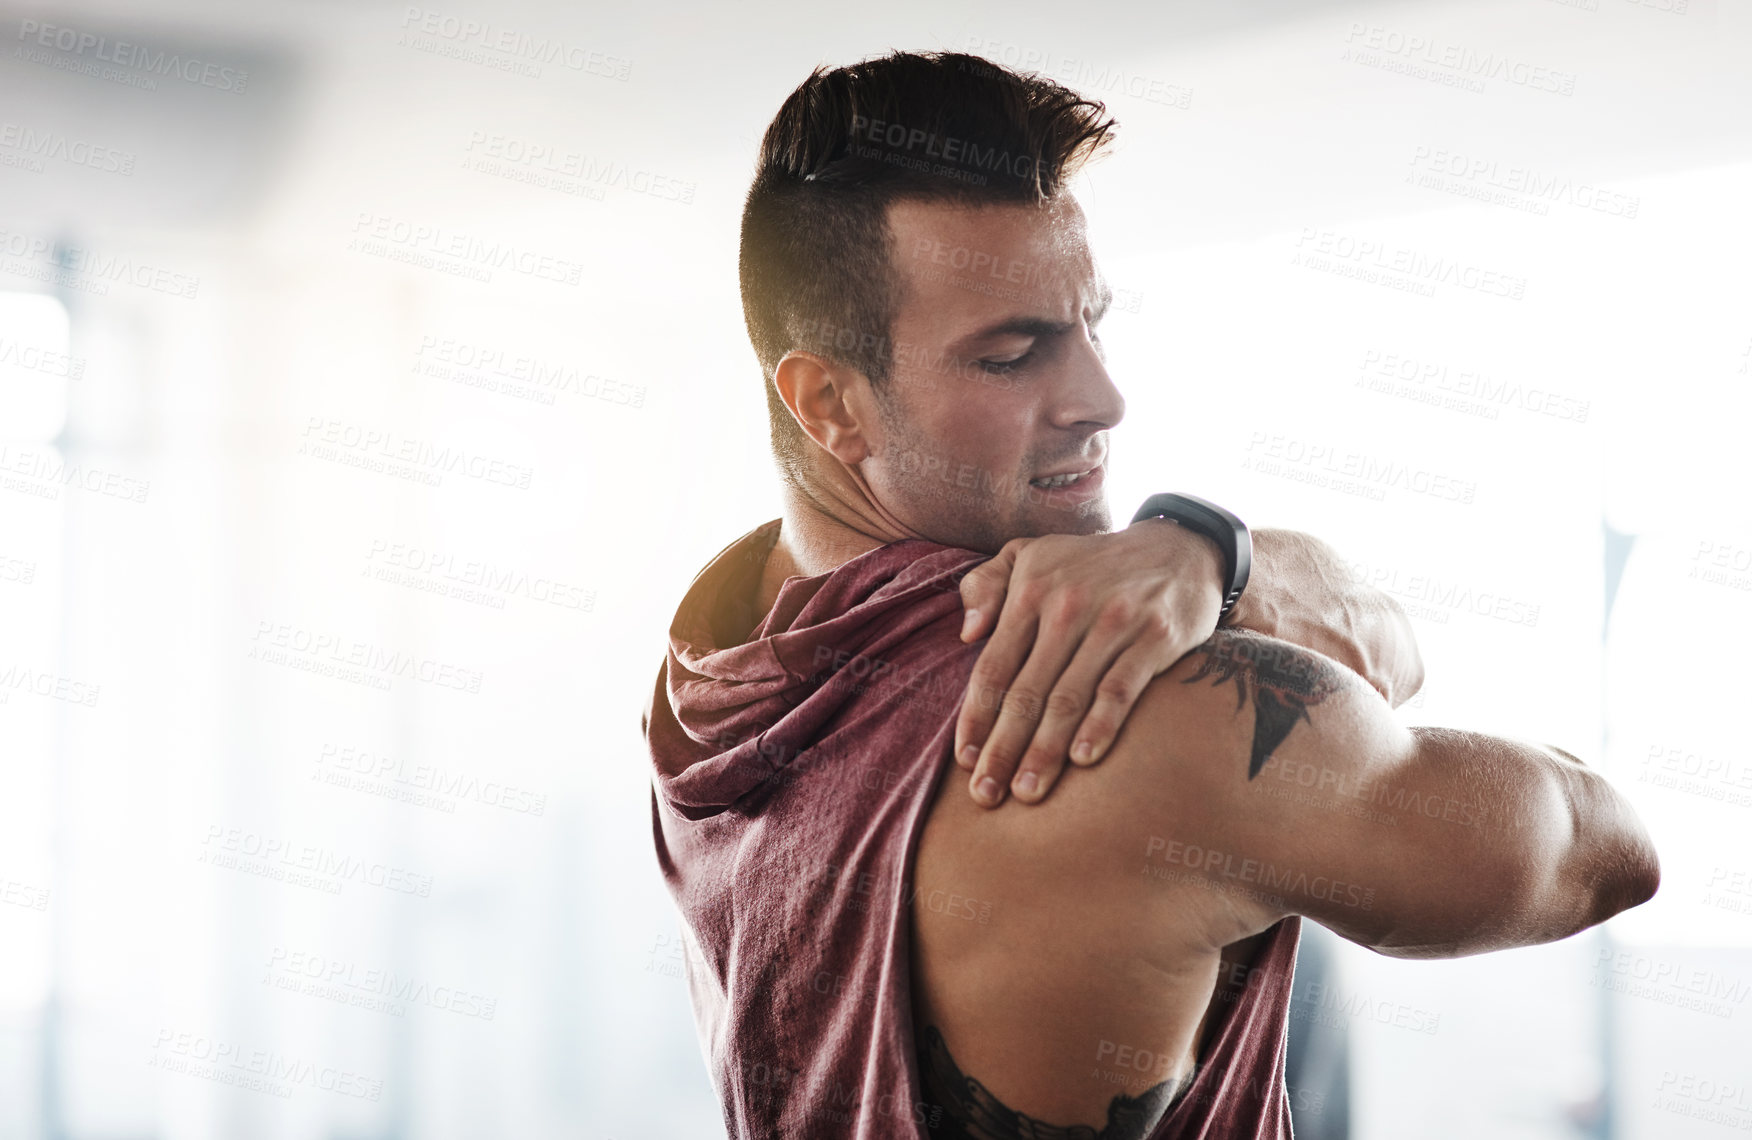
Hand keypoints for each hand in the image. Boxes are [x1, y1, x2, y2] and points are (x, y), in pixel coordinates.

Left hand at [954, 521, 1224, 807]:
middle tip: (985, 795)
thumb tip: (966, 634)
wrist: (1180, 549)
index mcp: (1031, 590)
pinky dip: (1100, 725)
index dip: (976, 718)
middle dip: (1002, 748)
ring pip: (1069, 698)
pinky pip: (1121, 689)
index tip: (965, 761)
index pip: (993, 666)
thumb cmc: (1090, 564)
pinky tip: (1082, 760)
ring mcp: (1113, 622)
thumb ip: (985, 583)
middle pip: (1026, 691)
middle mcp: (1067, 606)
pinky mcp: (1155, 637)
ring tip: (1027, 793)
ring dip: (1044, 751)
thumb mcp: (1031, 554)